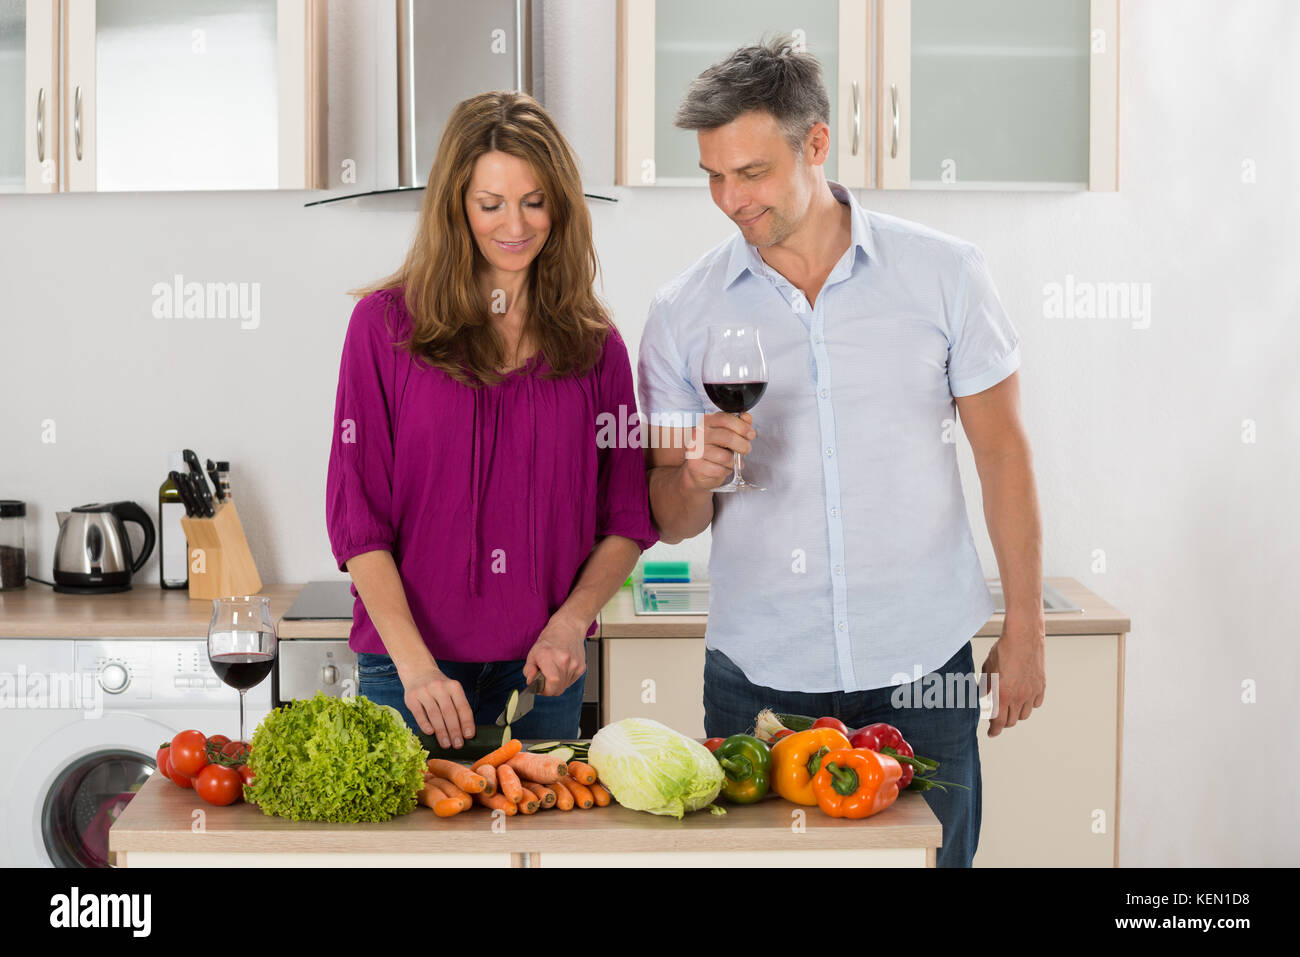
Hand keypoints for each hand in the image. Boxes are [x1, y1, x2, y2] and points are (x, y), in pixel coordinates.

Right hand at [398, 662, 474, 747]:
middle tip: (458, 745)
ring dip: (441, 732)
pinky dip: (425, 724)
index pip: (462, 706)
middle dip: (454, 731)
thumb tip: (464, 731)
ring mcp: (424, 692)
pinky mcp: (411, 698)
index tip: (469, 736)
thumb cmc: (438, 686)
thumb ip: (457, 706)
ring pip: (435, 715)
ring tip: (446, 744)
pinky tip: (430, 733)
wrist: (418, 670)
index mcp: (453, 686)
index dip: (467, 722)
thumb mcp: (451, 690)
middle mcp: (439, 687)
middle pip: (449, 712)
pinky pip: (419, 714)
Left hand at [524, 613, 587, 695]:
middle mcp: (564, 660)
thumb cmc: (550, 639)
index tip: (540, 688)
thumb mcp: (533, 653)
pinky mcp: (581, 667)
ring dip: (558, 684)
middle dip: (549, 689)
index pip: (552, 682)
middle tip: (545, 681)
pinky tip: (562, 669)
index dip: (545, 690)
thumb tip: (530, 682)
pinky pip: (571, 682)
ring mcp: (575, 664)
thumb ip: (529, 670)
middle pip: (558, 688)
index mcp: (548, 656)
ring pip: (564, 686)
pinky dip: (565, 680)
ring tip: (554, 671)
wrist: (568, 628)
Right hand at [682, 411, 755, 491]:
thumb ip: (738, 423)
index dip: (742, 426)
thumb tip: (746, 417)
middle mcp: (698, 434)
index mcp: (706, 421)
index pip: (725, 419)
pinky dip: (726, 470)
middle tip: (746, 449)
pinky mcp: (695, 466)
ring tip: (735, 461)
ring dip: (735, 461)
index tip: (750, 434)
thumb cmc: (715, 447)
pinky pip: (719, 469)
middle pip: (728, 437)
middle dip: (743, 445)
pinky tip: (725, 468)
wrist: (699, 468)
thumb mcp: (727, 432)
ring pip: (724, 457)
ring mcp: (695, 450)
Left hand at [980, 614, 1045, 736]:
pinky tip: (1023, 699)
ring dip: (1016, 714)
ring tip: (1010, 708)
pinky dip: (1029, 705)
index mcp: (1002, 694)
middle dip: (1003, 722)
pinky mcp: (1041, 686)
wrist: (1023, 637)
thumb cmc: (1004, 650)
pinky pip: (1036, 703)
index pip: (998, 721)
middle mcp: (1018, 697)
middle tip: (998, 719)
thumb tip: (980, 696)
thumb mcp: (987, 668)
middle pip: (1011, 721)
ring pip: (1024, 714)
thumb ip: (984, 686)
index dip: (994, 730)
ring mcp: (1031, 693)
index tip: (991, 733)